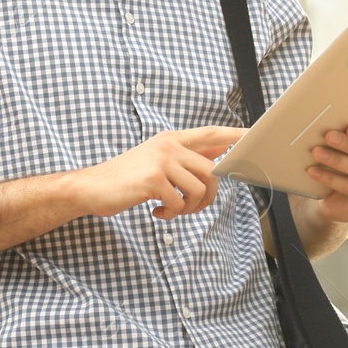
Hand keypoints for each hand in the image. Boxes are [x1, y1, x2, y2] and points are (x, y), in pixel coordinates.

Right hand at [73, 126, 244, 220]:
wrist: (91, 187)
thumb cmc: (126, 178)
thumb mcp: (157, 159)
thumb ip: (186, 156)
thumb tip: (219, 151)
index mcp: (171, 140)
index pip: (211, 134)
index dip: (236, 136)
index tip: (256, 136)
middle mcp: (169, 146)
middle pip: (211, 171)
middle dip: (207, 196)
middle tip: (189, 207)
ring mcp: (161, 161)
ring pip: (198, 189)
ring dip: (187, 207)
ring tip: (169, 209)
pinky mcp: (153, 179)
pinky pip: (179, 202)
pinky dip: (171, 213)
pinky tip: (156, 211)